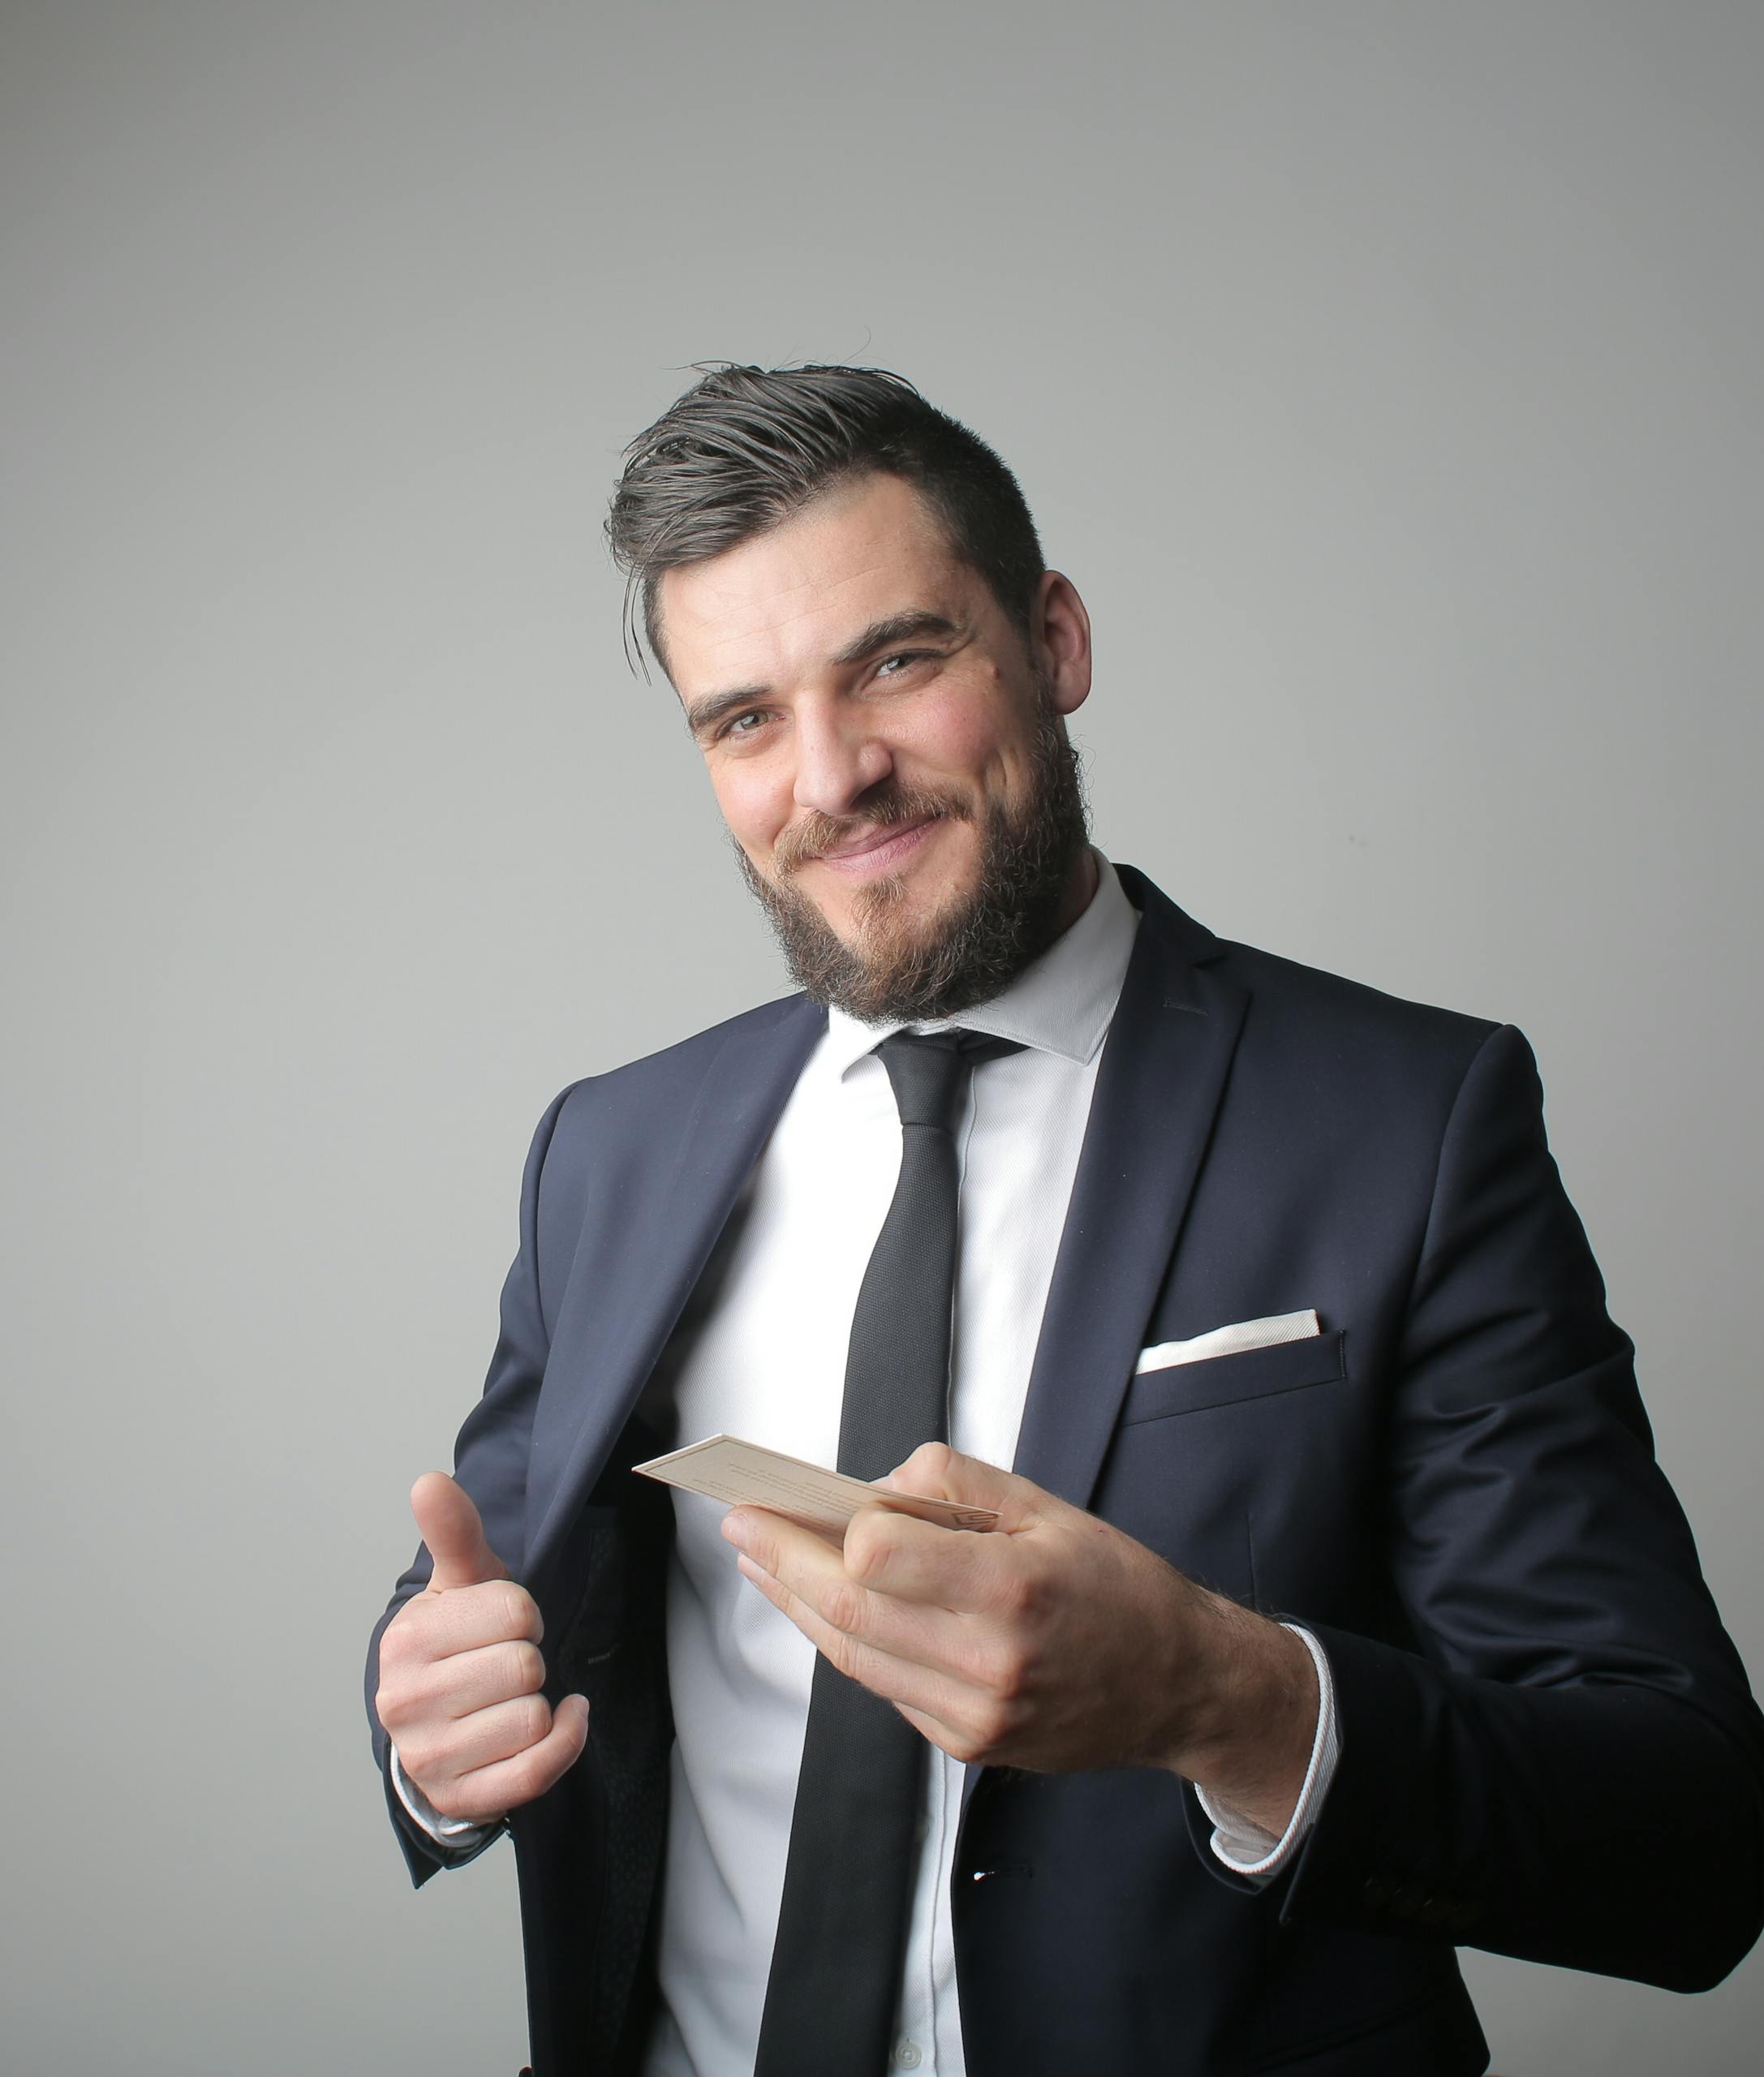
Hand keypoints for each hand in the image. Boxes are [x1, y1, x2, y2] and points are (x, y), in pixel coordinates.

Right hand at [375, 1472, 588, 1825]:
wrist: (430, 1726)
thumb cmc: (455, 1644)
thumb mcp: (457, 1584)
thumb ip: (454, 1532)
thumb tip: (429, 1482)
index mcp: (407, 1640)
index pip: (514, 1611)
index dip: (523, 1614)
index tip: (501, 1625)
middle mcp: (406, 1703)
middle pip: (525, 1667)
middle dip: (529, 1660)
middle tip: (502, 1666)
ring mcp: (431, 1757)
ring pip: (533, 1718)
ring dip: (539, 1705)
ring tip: (508, 1700)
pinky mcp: (462, 1798)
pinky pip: (538, 1769)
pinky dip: (564, 1742)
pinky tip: (558, 1721)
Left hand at [721, 1443, 1315, 1833]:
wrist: (1178, 1685)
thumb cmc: (1115, 1584)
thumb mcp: (1045, 1506)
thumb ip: (953, 1487)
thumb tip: (871, 1488)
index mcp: (1012, 1586)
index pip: (878, 1558)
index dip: (823, 1529)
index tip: (781, 1500)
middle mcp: (989, 1660)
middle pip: (849, 1613)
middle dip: (781, 1565)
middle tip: (739, 1526)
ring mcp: (975, 1714)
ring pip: (855, 1658)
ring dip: (798, 1607)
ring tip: (762, 1563)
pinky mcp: (968, 1745)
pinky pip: (887, 1687)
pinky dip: (850, 1643)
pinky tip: (828, 1607)